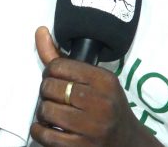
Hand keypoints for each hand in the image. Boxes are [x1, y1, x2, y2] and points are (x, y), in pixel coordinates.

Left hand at [30, 27, 159, 146]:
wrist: (128, 142)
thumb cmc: (105, 106)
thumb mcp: (93, 80)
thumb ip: (62, 58)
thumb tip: (40, 31)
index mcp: (104, 81)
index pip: (58, 66)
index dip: (50, 72)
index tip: (55, 79)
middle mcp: (101, 103)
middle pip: (49, 87)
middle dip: (46, 92)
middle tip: (55, 98)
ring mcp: (92, 128)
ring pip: (46, 110)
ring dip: (43, 112)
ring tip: (53, 113)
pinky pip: (45, 134)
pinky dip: (39, 130)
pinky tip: (47, 128)